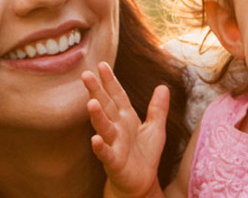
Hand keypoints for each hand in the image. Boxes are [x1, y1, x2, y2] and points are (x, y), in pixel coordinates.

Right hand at [82, 62, 168, 197]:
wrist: (140, 182)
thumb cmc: (144, 155)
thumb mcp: (155, 128)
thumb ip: (158, 108)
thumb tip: (163, 86)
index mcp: (126, 118)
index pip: (117, 96)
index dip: (110, 81)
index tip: (101, 64)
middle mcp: (116, 128)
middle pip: (106, 106)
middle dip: (96, 91)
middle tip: (85, 75)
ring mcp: (113, 144)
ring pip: (104, 127)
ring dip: (97, 116)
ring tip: (91, 102)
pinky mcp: (113, 161)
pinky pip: (106, 153)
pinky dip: (100, 147)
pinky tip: (95, 139)